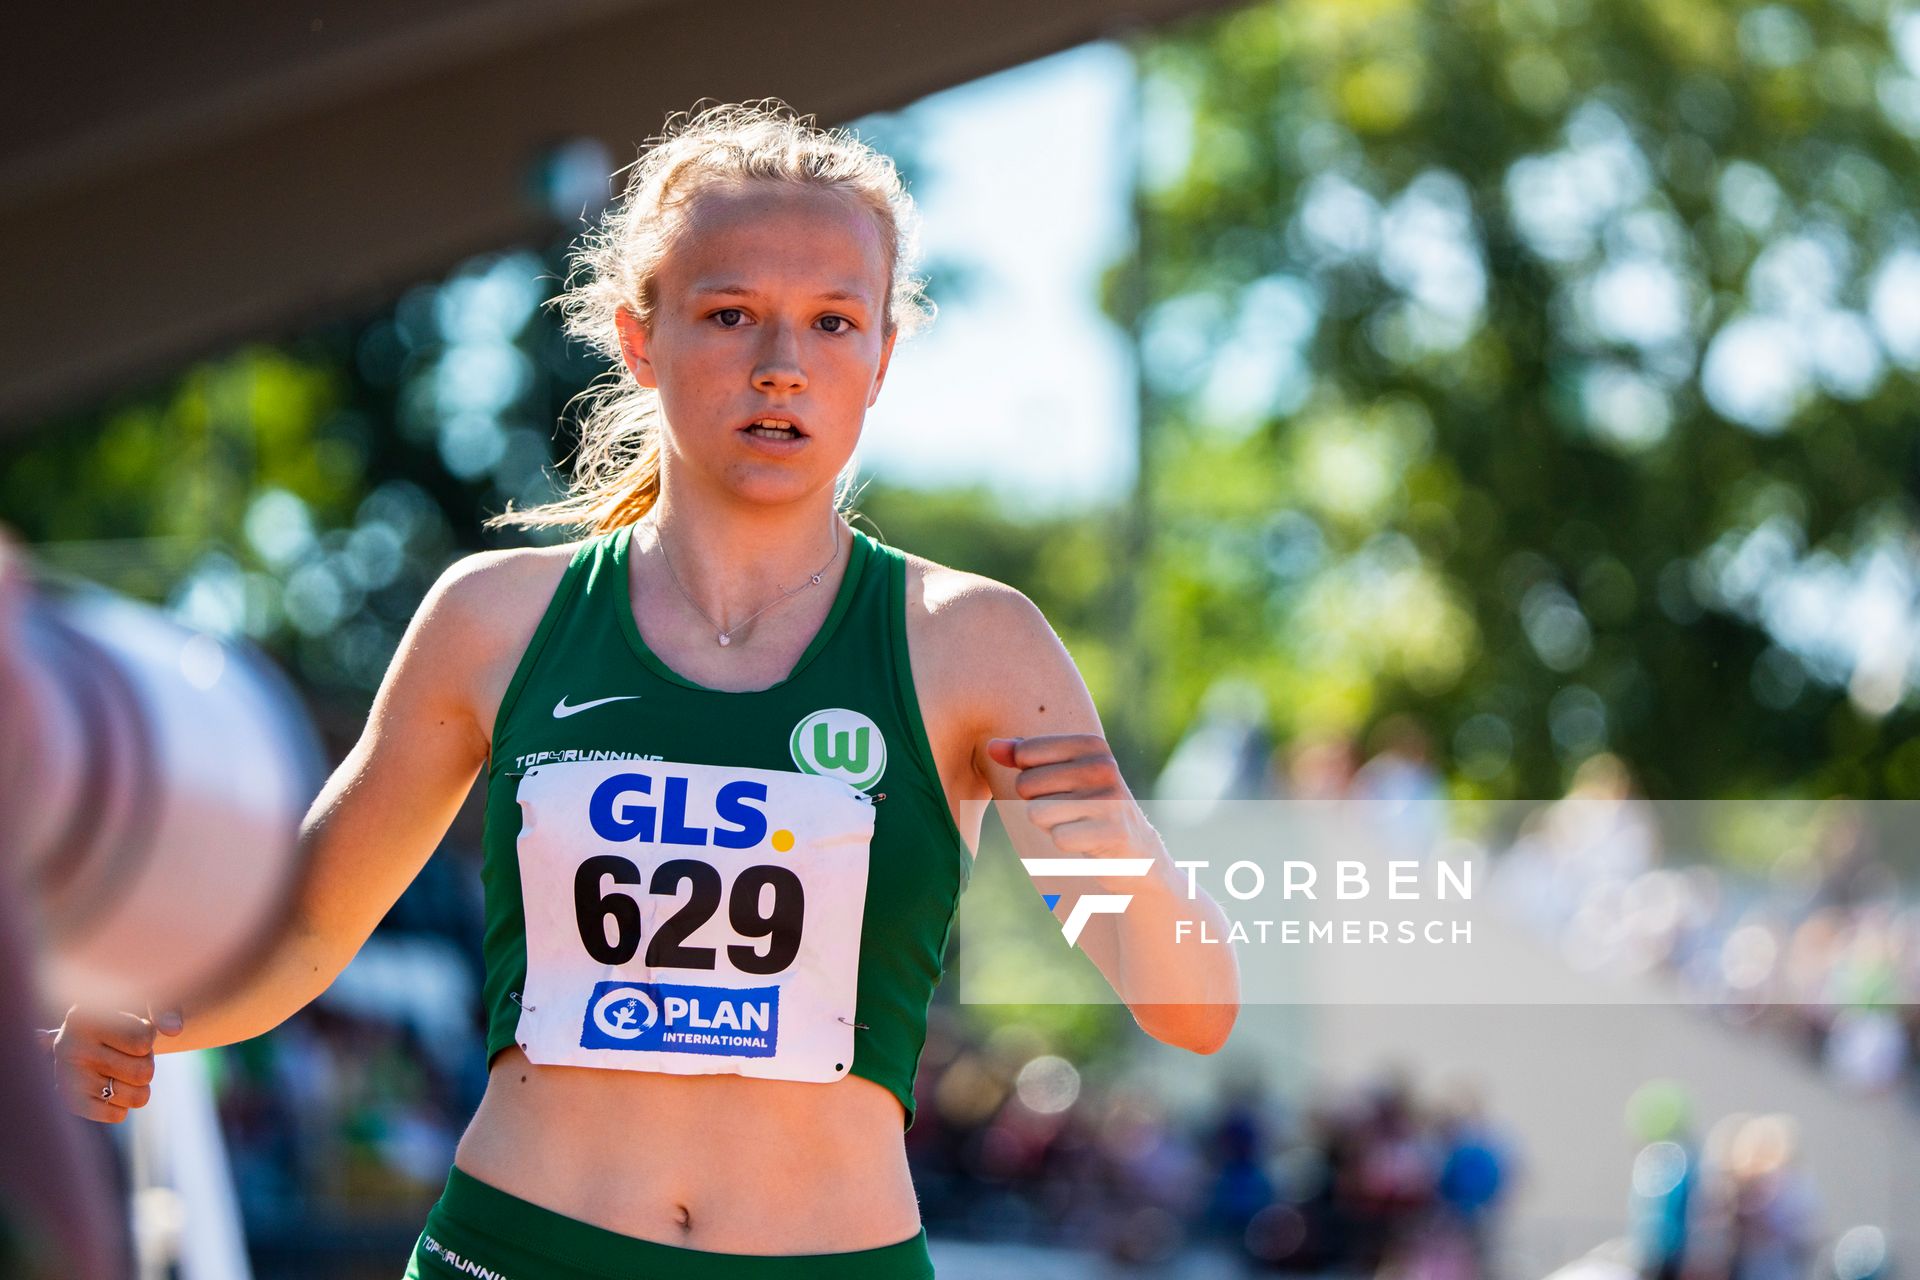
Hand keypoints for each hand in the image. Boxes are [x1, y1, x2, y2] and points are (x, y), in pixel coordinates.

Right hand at [48, 1006, 182, 1123]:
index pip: (143, 1039)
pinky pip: (118, 1116)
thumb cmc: (121, 1017)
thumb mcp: (142, 1001)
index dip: (148, 1036)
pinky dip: (123, 1104)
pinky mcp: (70, 1103)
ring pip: (138, 1097)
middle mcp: (69, 1046)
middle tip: (128, 1052)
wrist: (85, 1037)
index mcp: (84, 1014)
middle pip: (144, 1072)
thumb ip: (165, 1007)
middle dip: (146, 1062)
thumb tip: (175, 1029)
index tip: (132, 1028)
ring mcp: (66, 1078)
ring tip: (120, 1068)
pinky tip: (109, 1086)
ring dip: (139, 1085)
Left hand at [986, 734, 1157, 884]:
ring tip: (1075, 824)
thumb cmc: (1085, 806)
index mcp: (1091, 744)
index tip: (1056, 786)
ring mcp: (1109, 799)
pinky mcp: (1112, 832)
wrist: (1133, 850)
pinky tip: (1086, 842)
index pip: (1024, 752)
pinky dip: (1065, 843)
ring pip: (1037, 813)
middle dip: (1037, 804)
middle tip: (1068, 811)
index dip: (1028, 775)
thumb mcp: (1059, 774)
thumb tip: (991, 746)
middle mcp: (1103, 766)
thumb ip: (1023, 756)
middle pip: (1026, 784)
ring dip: (1049, 825)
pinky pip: (1058, 837)